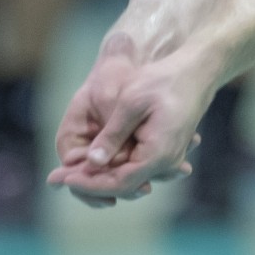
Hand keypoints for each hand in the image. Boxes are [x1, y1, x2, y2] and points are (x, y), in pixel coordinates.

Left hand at [48, 50, 211, 205]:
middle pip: (122, 184)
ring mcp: (169, 158)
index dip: (88, 183)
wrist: (197, 70)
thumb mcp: (132, 102)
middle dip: (89, 181)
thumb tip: (91, 162)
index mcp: (157, 155)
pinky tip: (96, 161)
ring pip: (130, 176)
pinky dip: (116, 165)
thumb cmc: (164, 81)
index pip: (117, 183)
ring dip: (101, 174)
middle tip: (56, 178)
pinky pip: (139, 166)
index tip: (61, 178)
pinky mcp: (168, 149)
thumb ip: (112, 135)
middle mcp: (166, 163)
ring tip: (72, 170)